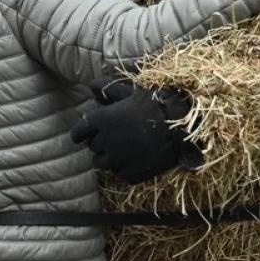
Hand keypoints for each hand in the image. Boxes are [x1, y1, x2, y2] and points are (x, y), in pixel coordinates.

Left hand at [70, 79, 203, 184]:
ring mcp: (117, 161)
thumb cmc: (155, 105)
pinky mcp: (130, 175)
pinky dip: (124, 168)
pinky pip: (120, 174)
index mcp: (100, 121)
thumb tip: (91, 85)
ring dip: (109, 157)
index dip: (81, 134)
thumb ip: (108, 89)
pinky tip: (136, 158)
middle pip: (92, 148)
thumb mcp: (131, 92)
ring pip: (102, 163)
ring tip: (124, 149)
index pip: (78, 133)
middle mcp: (104, 142)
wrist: (181, 127)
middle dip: (100, 143)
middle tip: (115, 137)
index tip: (83, 135)